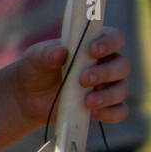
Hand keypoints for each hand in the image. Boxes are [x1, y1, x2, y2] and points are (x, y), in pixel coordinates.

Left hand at [13, 27, 130, 129]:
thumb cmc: (37, 68)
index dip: (110, 43)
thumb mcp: (36, 57)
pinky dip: (111, 113)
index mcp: (96, 45)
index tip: (93, 50)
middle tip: (83, 80)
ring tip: (88, 102)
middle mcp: (107, 64)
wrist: (28, 97)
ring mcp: (107, 87)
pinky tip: (93, 113)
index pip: (115, 38)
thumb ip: (48, 53)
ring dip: (108, 95)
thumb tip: (61, 52)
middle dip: (106, 73)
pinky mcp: (104, 107)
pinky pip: (120, 111)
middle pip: (122, 66)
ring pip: (122, 89)